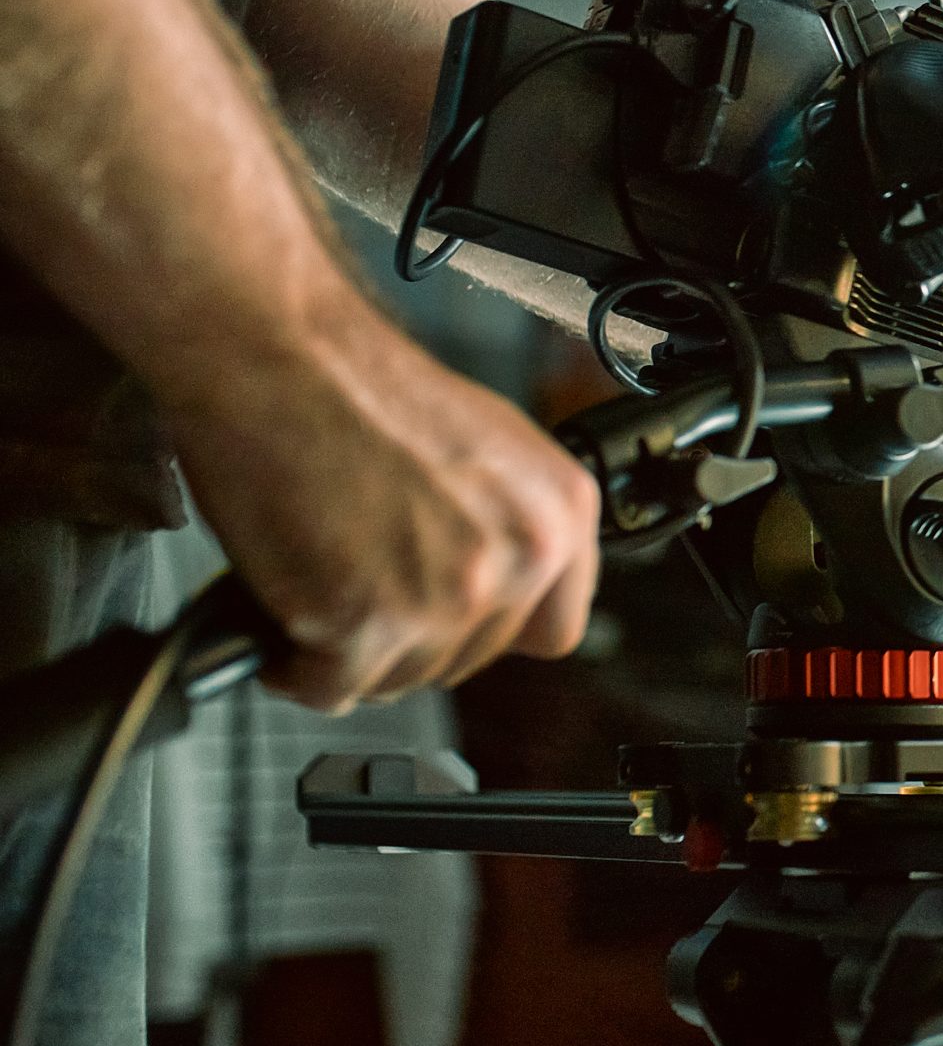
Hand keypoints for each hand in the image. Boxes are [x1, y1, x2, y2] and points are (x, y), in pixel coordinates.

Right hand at [157, 290, 600, 711]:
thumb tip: (498, 587)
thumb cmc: (357, 386)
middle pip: (469, 661)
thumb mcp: (487, 449)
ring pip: (401, 680)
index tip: (450, 617)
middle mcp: (522, 556)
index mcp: (561, 511)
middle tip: (362, 582)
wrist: (277, 355)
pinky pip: (331, 689)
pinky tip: (289, 608)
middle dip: (410, 636)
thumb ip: (508, 524)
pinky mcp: (370, 624)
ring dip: (352, 650)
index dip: (489, 629)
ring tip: (323, 579)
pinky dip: (297, 665)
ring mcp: (451, 595)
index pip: (554, 630)